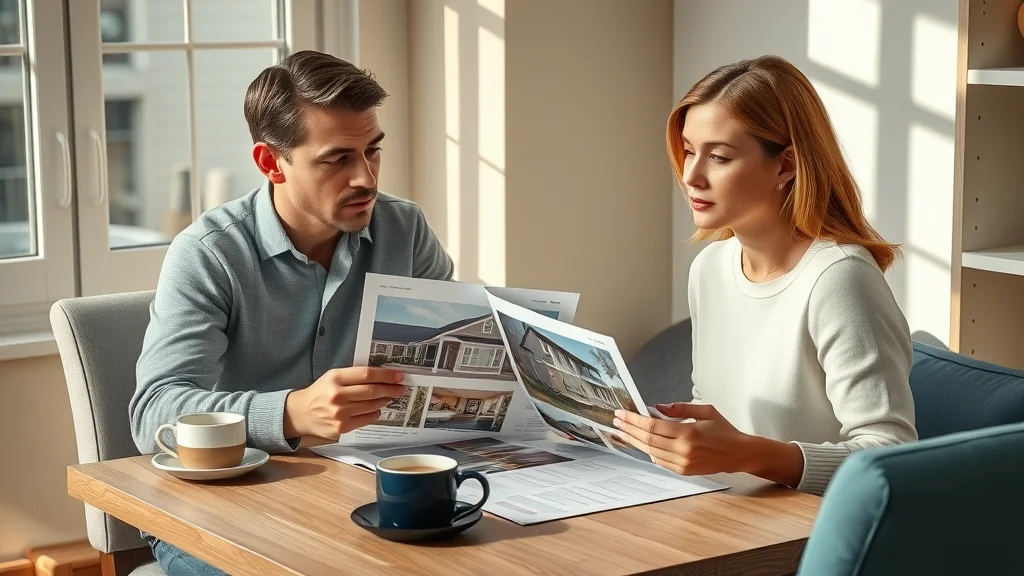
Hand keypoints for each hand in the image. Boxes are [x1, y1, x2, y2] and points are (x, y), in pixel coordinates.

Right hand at [283, 367, 405, 439]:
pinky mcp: (342, 427)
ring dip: (385, 401)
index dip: (386, 375)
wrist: (302, 413)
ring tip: (390, 397)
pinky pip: (367, 419)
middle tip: (401, 388)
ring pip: (372, 405)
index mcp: (335, 378)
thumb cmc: (321, 392)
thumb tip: (382, 376)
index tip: (398, 376)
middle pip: (372, 391)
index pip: (367, 374)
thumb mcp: (333, 377)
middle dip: (390, 389)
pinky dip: (375, 413)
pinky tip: (377, 409)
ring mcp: (340, 413)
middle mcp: (337, 395)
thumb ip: (354, 376)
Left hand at [613, 402, 751, 475]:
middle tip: (616, 421)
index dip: (634, 420)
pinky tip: (640, 443)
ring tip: (623, 432)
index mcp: (689, 433)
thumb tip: (657, 408)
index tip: (622, 414)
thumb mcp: (705, 411)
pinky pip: (660, 461)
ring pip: (650, 452)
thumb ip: (680, 408)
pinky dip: (648, 451)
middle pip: (648, 439)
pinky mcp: (683, 471)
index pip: (653, 426)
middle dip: (629, 429)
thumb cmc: (724, 431)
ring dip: (635, 441)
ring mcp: (683, 463)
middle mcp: (684, 450)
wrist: (739, 454)